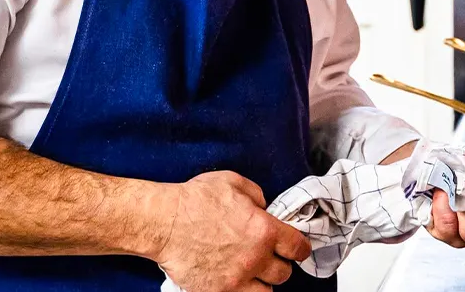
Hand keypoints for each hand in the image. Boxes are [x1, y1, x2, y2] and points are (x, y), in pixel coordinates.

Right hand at [152, 171, 311, 291]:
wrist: (163, 222)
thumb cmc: (195, 200)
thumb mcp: (234, 183)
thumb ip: (257, 196)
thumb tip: (263, 208)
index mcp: (264, 230)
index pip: (298, 248)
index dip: (301, 248)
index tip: (298, 249)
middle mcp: (255, 258)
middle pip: (284, 273)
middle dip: (280, 264)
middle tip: (271, 257)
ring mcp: (236, 278)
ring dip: (263, 282)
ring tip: (254, 272)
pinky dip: (242, 291)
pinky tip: (236, 281)